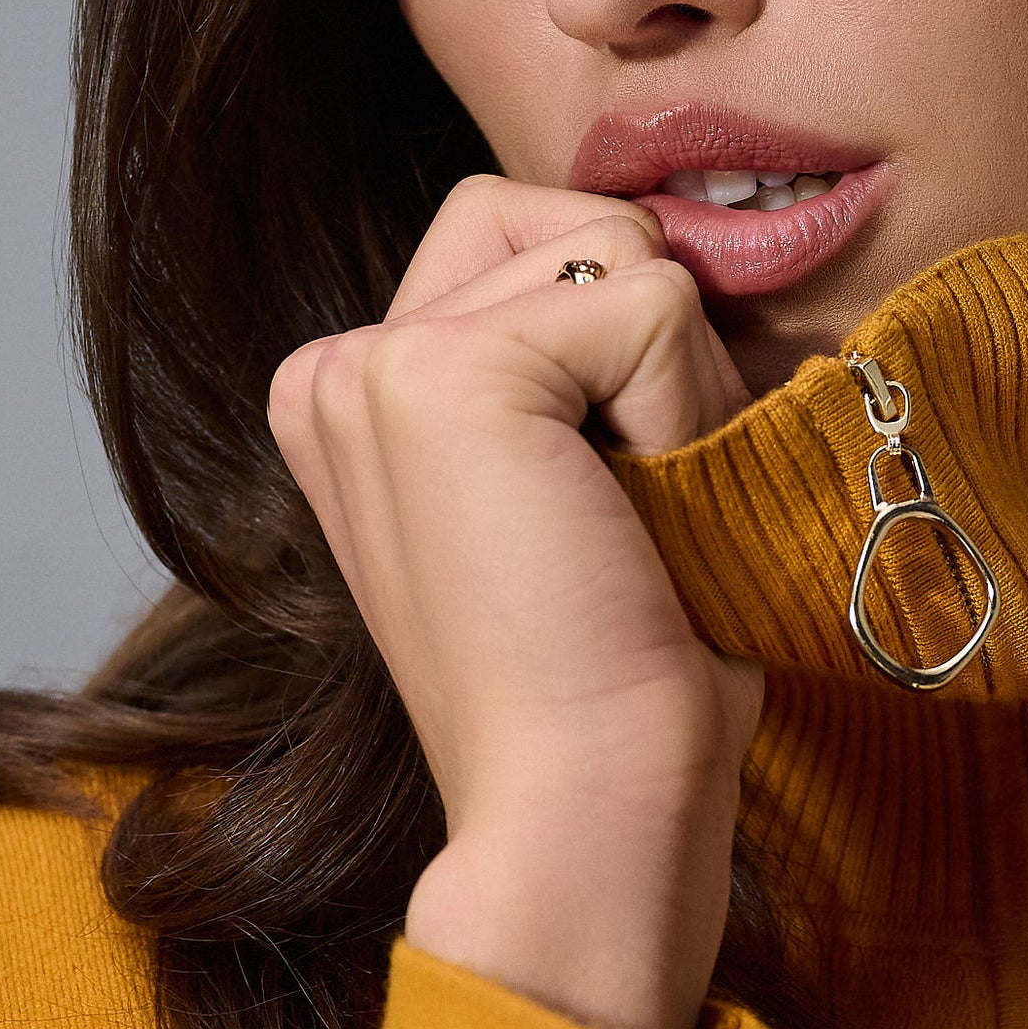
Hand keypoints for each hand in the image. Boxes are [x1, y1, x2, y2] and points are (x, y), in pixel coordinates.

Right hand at [267, 176, 759, 1028]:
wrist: (581, 809)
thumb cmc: (615, 674)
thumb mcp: (581, 478)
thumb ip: (581, 353)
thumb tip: (689, 233)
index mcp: (353, 393)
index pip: (534, 236)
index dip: (628, 350)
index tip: (598, 510)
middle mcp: (338, 366)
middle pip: (575, 219)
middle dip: (653, 341)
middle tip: (626, 510)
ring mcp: (375, 362)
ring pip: (622, 250)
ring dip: (678, 387)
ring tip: (630, 523)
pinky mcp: (442, 374)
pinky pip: (652, 304)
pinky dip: (687, 417)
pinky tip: (637, 526)